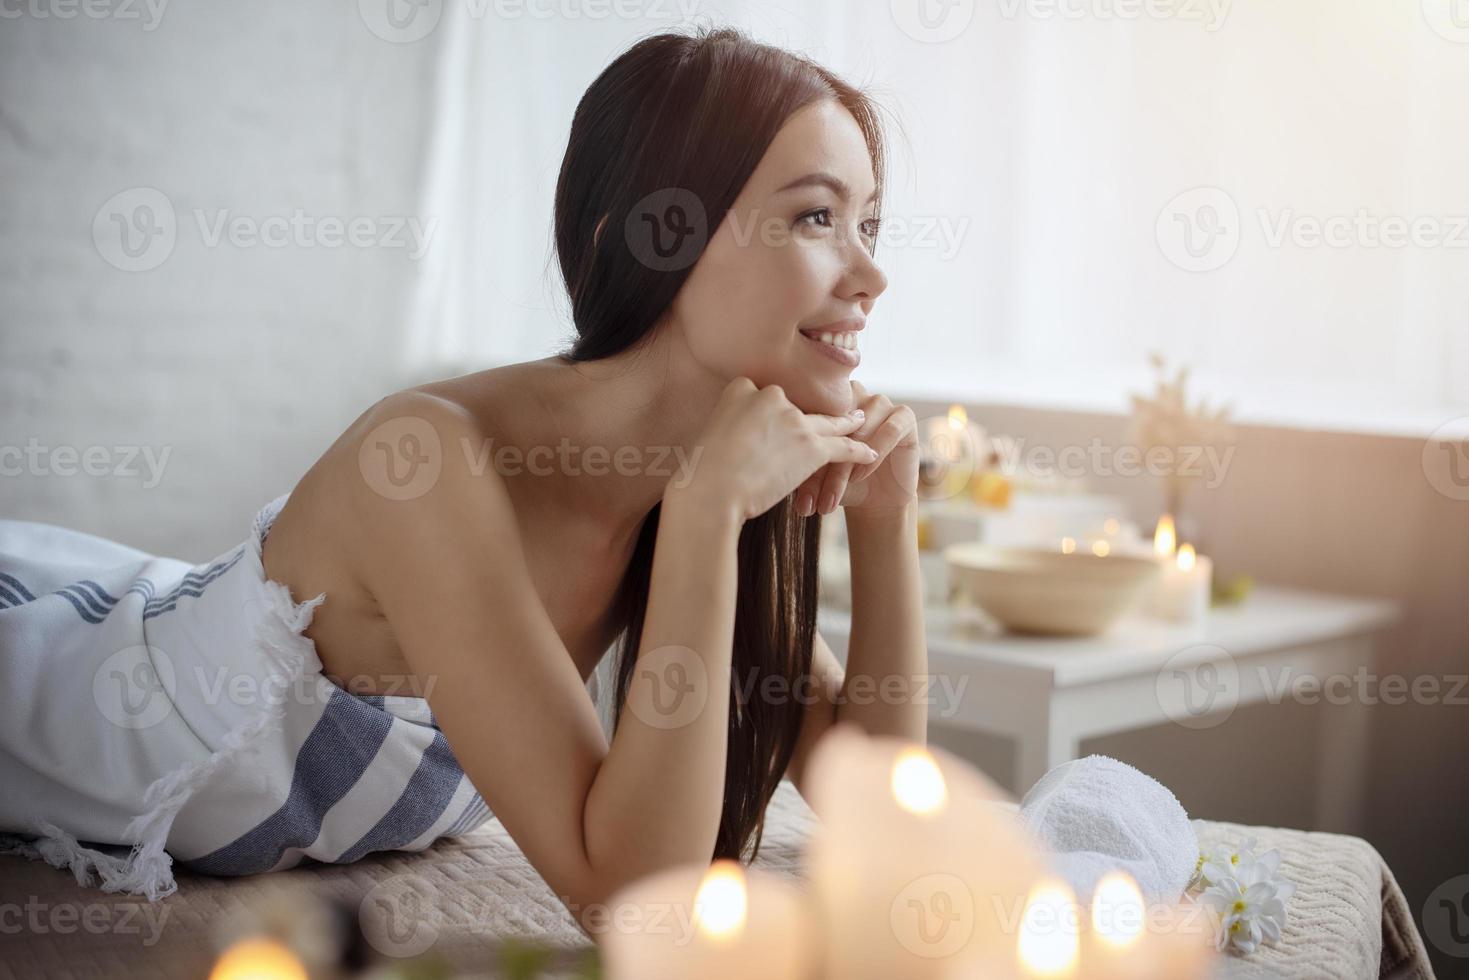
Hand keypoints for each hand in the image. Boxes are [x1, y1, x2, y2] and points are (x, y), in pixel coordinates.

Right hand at [672, 376, 879, 523]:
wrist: (710, 492)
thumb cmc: (701, 474)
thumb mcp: (708, 435)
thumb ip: (728, 426)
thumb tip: (737, 439)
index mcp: (742, 388)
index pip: (766, 394)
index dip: (773, 412)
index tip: (776, 422)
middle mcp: (771, 397)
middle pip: (798, 406)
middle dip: (808, 417)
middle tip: (825, 418)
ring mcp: (794, 420)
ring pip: (826, 422)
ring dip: (846, 423)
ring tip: (859, 421)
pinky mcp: (811, 446)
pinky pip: (842, 446)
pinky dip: (858, 449)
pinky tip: (870, 452)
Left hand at [794, 381, 918, 516]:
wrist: (874, 498)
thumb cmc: (839, 482)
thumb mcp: (815, 475)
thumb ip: (799, 465)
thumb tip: (779, 480)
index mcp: (826, 400)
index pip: (810, 421)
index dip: (799, 455)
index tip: (790, 492)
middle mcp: (852, 395)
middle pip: (832, 425)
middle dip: (819, 467)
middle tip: (810, 502)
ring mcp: (879, 402)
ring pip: (857, 431)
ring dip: (843, 469)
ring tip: (830, 498)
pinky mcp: (904, 416)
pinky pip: (888, 430)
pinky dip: (873, 455)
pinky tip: (859, 478)